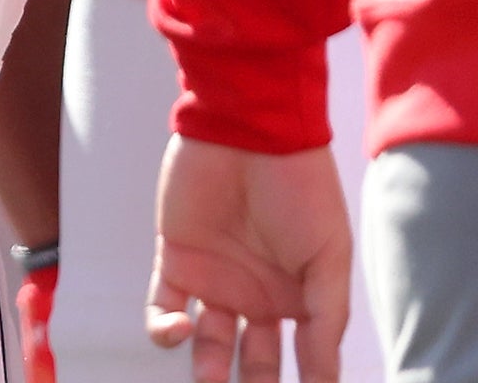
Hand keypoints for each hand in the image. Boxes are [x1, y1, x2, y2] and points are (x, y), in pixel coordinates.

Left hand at [148, 139, 349, 381]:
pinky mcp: (176, 259)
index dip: (301, 382)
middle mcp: (256, 295)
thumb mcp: (328, 257)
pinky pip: (164, 306)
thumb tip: (325, 379)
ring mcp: (214, 279)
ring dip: (205, 369)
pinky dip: (165, 328)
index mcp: (298, 298)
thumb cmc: (300, 190)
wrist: (251, 133)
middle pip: (251, 360)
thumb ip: (325, 319)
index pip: (300, 357)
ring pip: (207, 342)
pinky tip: (181, 330)